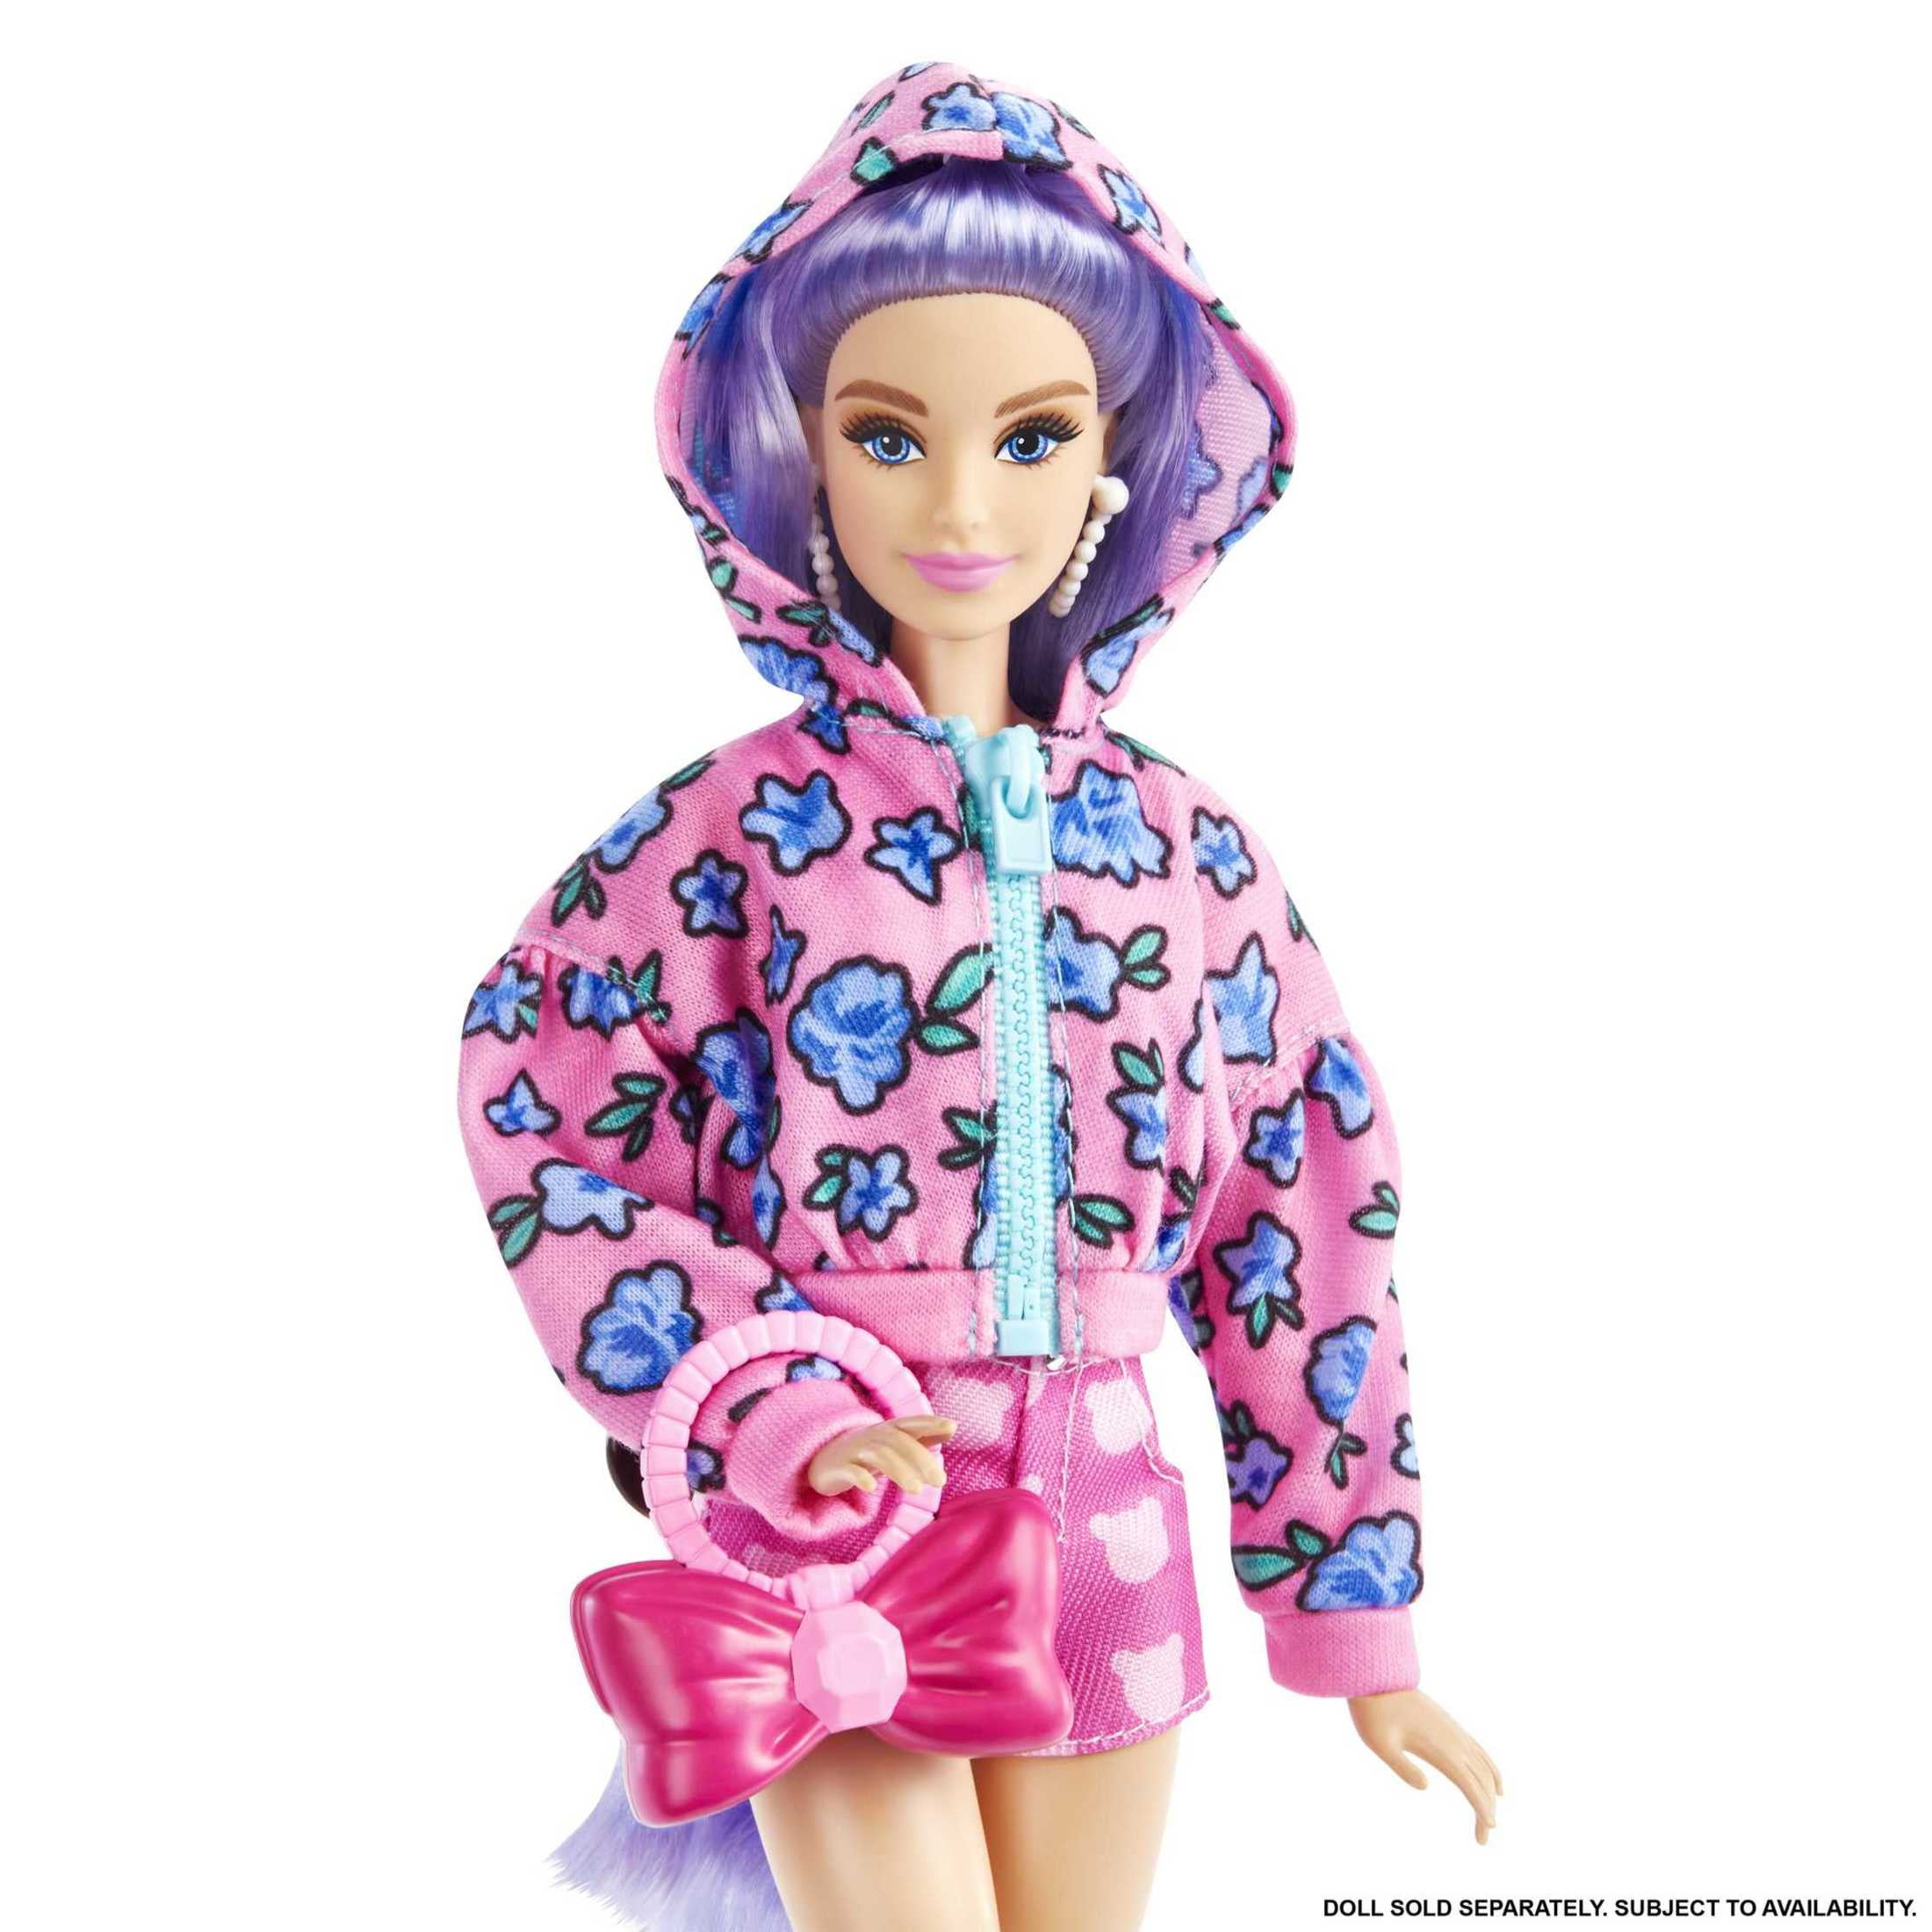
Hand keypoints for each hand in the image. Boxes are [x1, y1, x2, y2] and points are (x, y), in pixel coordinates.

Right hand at [807, 1415, 956, 1498]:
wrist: (824, 1459)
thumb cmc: (869, 1452)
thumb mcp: (895, 1443)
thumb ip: (922, 1436)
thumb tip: (953, 1427)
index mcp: (889, 1430)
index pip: (911, 1423)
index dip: (930, 1423)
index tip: (952, 1427)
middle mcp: (873, 1436)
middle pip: (898, 1442)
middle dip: (920, 1459)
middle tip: (940, 1481)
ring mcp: (855, 1450)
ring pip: (878, 1455)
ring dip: (899, 1470)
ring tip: (917, 1489)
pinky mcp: (839, 1468)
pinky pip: (850, 1471)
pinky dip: (861, 1477)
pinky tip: (872, 1488)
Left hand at [1348, 1689, 1504, 1843]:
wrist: (1376, 1679)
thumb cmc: (1373, 1715)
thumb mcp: (1380, 1744)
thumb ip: (1403, 1766)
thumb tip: (1425, 1787)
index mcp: (1440, 1749)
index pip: (1471, 1785)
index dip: (1482, 1810)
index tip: (1486, 1833)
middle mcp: (1454, 1740)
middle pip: (1481, 1780)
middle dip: (1487, 1809)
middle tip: (1482, 1839)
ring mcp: (1454, 1731)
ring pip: (1484, 1765)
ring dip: (1491, 1792)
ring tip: (1490, 1817)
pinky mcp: (1449, 1725)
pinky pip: (1478, 1750)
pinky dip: (1490, 1769)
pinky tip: (1494, 1783)